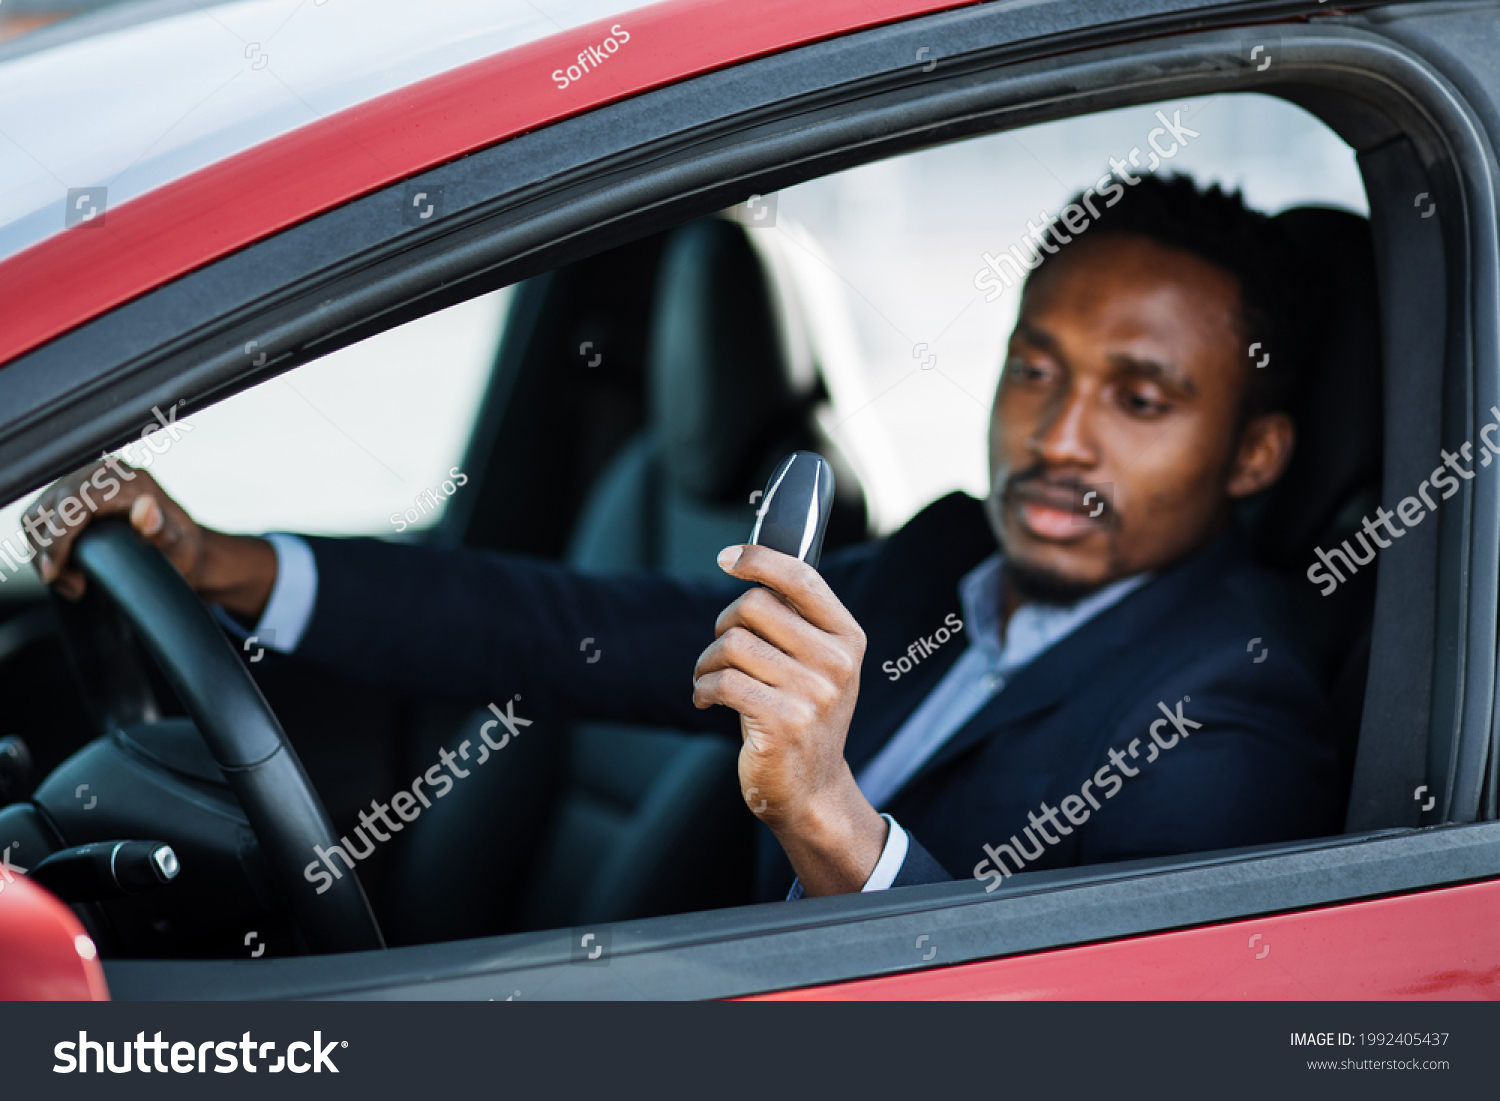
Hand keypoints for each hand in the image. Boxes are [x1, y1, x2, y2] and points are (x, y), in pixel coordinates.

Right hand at [23, 457, 276, 618]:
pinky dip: (44, 546)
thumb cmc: (183, 552)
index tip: (54, 572)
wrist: (183, 550)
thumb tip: (146, 508)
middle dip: (48, 550)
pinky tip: (64, 569)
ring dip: (43, 551)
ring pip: (38, 514)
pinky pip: (41, 519)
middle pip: (49, 507)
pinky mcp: (74, 495)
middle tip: (71, 586)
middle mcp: (105, 473)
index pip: (74, 501)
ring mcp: (87, 482)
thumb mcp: (180, 548)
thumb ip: (163, 531)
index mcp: (128, 480)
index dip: (57, 538)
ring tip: (70, 582)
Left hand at [692, 544, 886, 895]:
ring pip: (732, 643)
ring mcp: (813, 693)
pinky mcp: (784, 722)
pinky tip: (706, 700)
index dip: (760, 559)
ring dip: (708, 661)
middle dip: (724, 624)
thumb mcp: (816, 665)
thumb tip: (751, 563)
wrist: (812, 790)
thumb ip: (795, 619)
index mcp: (847, 638)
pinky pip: (722, 682)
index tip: (729, 557)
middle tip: (721, 651)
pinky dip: (702, 689)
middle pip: (754, 606)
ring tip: (711, 680)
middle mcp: (836, 662)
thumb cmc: (803, 717)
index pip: (801, 578)